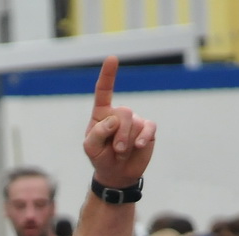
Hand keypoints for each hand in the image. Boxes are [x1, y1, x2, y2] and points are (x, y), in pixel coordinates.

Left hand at [83, 57, 155, 189]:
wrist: (117, 174)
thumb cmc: (101, 157)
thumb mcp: (90, 148)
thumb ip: (96, 133)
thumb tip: (112, 121)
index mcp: (102, 113)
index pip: (104, 91)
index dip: (108, 74)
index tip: (112, 58)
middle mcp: (119, 113)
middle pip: (123, 112)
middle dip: (119, 134)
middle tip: (116, 149)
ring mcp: (135, 120)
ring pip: (134, 122)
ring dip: (126, 141)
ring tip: (121, 153)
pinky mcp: (147, 130)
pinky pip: (148, 127)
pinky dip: (143, 137)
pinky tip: (139, 145)